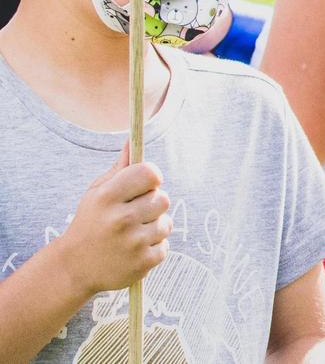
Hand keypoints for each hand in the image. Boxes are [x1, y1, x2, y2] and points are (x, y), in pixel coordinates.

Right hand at [47, 147, 171, 297]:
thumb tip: (133, 140)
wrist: (74, 268)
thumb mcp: (97, 193)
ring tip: (132, 233)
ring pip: (167, 223)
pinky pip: (164, 246)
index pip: (150, 173)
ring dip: (154, 227)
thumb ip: (120, 169)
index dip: (151, 177)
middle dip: (152, 204)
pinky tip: (133, 250)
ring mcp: (133, 242)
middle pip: (163, 198)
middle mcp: (121, 219)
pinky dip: (152, 248)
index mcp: (108, 197)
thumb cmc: (90, 222)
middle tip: (134, 213)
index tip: (146, 184)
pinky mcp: (143, 262)